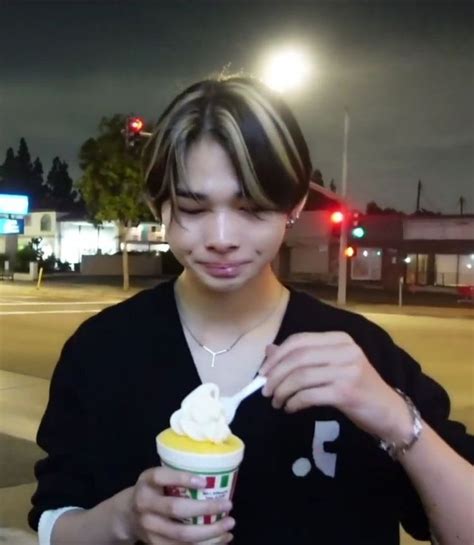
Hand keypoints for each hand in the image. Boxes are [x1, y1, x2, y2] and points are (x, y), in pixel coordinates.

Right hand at [126, 466, 234, 543]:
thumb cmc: (154, 490)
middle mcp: (145, 505)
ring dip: (210, 533)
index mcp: (147, 482)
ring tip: (229, 526)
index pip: (162, 477)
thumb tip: (214, 475)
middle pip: (176, 509)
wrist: (128, 515)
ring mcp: (149, 529)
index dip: (182, 478)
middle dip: (205, 509)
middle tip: (228, 505)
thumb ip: (176, 475)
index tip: (204, 482)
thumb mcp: (158, 476)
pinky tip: (222, 539)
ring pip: (181, 535)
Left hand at [260, 332, 410, 441]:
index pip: (299, 340)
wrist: (389, 413)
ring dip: (282, 391)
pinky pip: (309, 395)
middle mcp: (345, 350)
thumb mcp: (330, 367)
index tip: (263, 372)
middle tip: (265, 391)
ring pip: (301, 376)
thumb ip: (303, 357)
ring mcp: (347, 370)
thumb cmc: (357, 389)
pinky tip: (290, 408)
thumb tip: (269, 350)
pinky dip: (294, 402)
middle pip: (297, 358)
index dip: (277, 356)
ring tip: (276, 402)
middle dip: (275, 375)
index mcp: (339, 339)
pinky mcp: (347, 392)